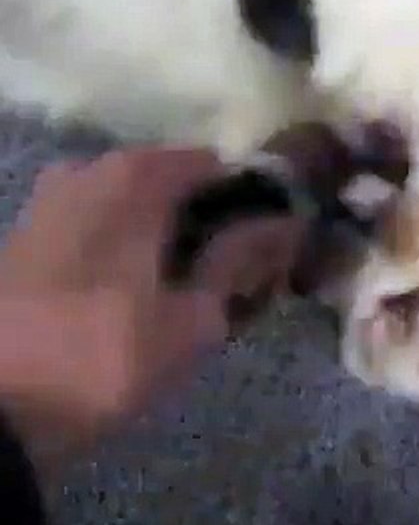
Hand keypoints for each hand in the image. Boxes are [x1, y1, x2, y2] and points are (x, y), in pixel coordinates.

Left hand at [0, 146, 305, 474]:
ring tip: (185, 295)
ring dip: (170, 239)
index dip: (254, 206)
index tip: (268, 253)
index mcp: (138, 177)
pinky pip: (102, 223)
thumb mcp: (192, 319)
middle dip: (212, 225)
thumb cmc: (103, 356)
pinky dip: (130, 248)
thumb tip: (281, 225)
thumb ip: (239, 261)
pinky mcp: (30, 233)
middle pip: (178, 184)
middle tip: (232, 283)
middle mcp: (92, 168)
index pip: (221, 168)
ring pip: (138, 206)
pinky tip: (139, 295)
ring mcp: (54, 198)